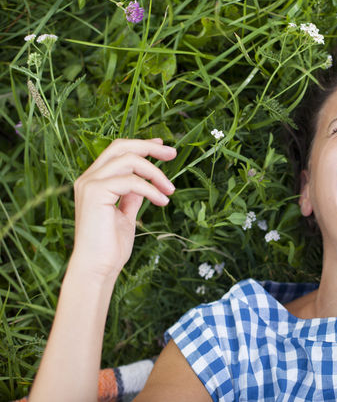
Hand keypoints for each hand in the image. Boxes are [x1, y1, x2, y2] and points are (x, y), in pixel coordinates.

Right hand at [69, 138, 176, 279]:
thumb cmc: (110, 246)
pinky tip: (163, 201)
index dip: (142, 145)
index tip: (163, 147)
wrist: (98, 268)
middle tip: (172, 154)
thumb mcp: (125, 215)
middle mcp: (88, 178)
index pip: (117, 151)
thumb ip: (131, 196)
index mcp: (94, 181)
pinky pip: (132, 180)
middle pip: (121, 146)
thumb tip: (145, 182)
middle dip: (149, 147)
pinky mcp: (95, 192)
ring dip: (155, 173)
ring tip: (170, 190)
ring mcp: (90, 184)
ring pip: (129, 160)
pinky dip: (151, 189)